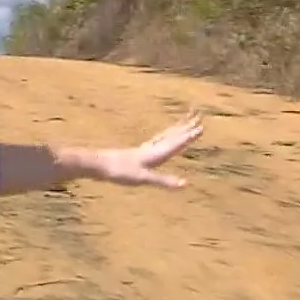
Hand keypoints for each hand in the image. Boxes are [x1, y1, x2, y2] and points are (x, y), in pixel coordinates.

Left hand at [87, 113, 201, 187]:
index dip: (189, 136)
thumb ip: (164, 181)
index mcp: (155, 153)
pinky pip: (156, 140)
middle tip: (199, 116)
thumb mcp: (144, 179)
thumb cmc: (120, 172)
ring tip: (185, 121)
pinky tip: (161, 139)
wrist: (98, 164)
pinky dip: (164, 136)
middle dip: (186, 126)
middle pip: (172, 135)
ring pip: (165, 136)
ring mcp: (144, 149)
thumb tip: (185, 183)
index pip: (176, 143)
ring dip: (177, 128)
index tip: (202, 126)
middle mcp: (151, 148)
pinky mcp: (137, 152)